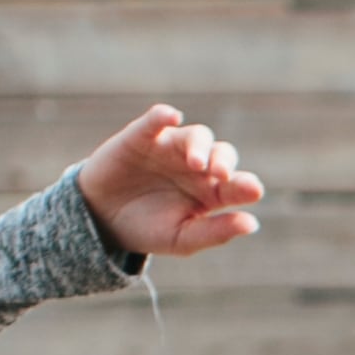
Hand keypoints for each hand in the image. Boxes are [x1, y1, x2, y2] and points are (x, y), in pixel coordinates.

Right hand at [73, 105, 267, 258]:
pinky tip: (170, 116)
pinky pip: (155, 120)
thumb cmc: (148, 229)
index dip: (246, 185)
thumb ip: (215, 232)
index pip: (237, 184)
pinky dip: (162, 116)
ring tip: (196, 164)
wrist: (101, 220)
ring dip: (199, 146)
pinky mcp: (142, 136)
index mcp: (212, 192)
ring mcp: (171, 148)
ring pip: (195, 135)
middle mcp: (197, 166)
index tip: (253, 192)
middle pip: (221, 153)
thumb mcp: (182, 238)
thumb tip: (252, 224)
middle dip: (224, 161)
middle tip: (222, 176)